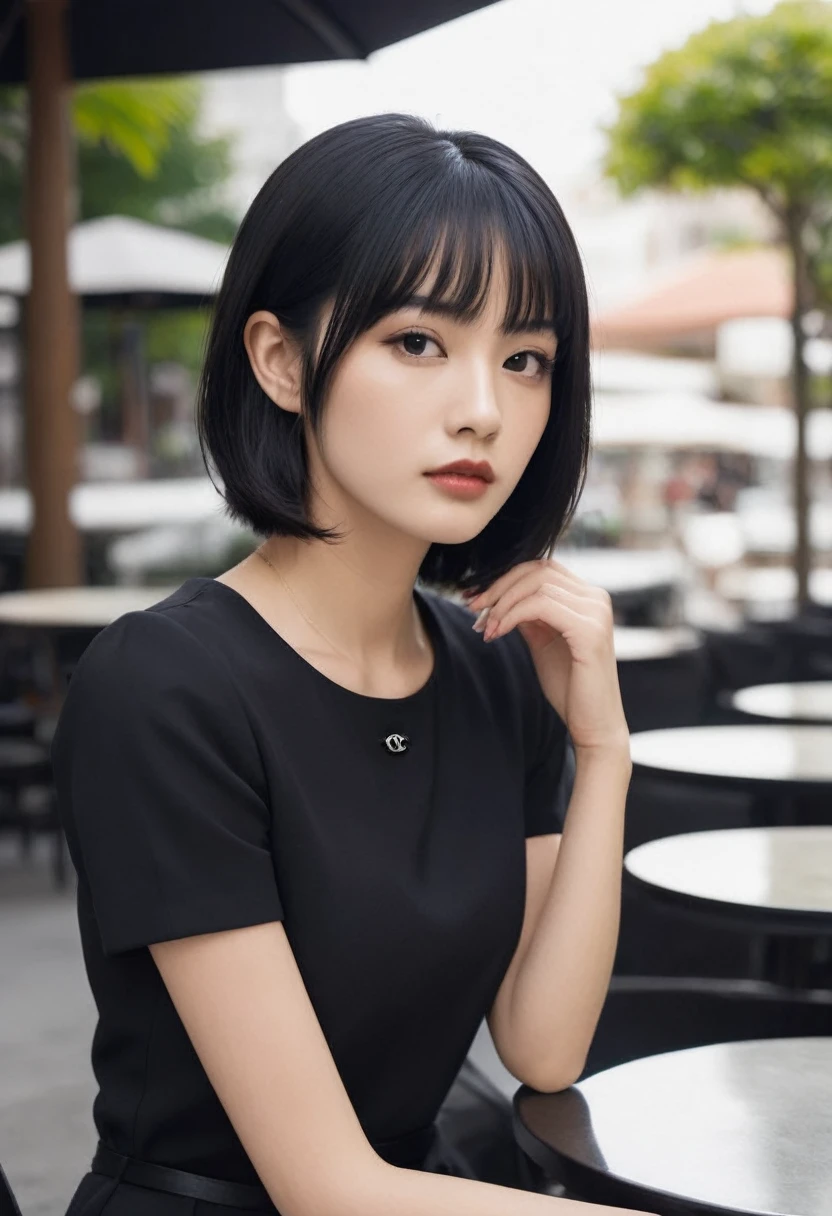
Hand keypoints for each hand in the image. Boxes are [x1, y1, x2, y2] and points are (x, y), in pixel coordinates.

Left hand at [465, 558, 629, 752]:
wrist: (593, 725)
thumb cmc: (570, 687)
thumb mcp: (542, 642)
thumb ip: (528, 615)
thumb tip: (498, 596)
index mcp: (587, 598)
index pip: (541, 568)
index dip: (505, 579)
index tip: (476, 598)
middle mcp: (596, 598)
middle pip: (537, 570)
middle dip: (499, 587)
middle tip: (473, 609)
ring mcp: (596, 612)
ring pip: (537, 585)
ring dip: (503, 603)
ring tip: (486, 627)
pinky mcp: (590, 631)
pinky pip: (541, 606)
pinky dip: (512, 615)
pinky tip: (497, 632)